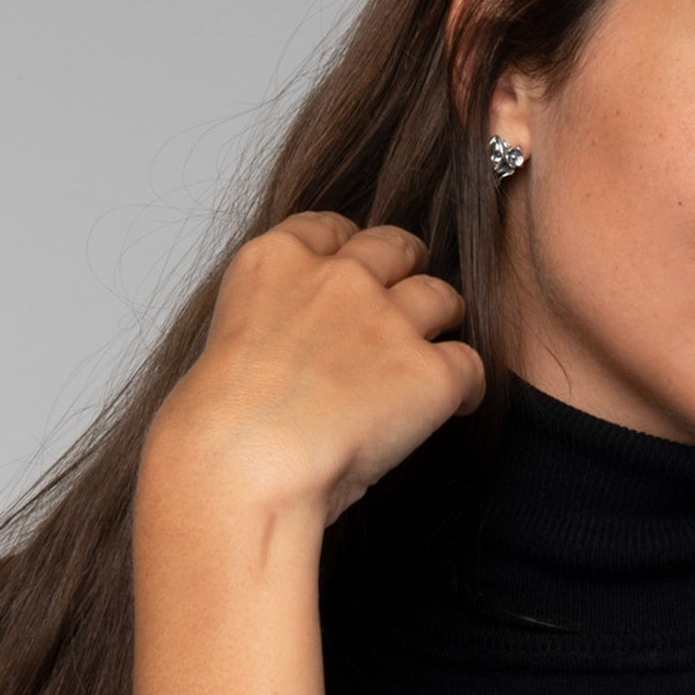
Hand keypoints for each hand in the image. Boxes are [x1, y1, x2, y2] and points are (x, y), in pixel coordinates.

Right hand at [145, 212, 484, 528]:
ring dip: (442, 322)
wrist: (244, 466)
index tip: (359, 271)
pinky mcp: (429, 371)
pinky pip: (470, 365)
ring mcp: (388, 321)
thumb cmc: (224, 430)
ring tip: (435, 355)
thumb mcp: (232, 346)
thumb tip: (307, 351)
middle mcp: (337, 278)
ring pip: (443, 297)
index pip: (330, 228)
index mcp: (276, 263)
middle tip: (411, 304)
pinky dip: (467, 387)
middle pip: (397, 246)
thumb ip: (277, 326)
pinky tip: (457, 406)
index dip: (352, 249)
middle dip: (407, 270)